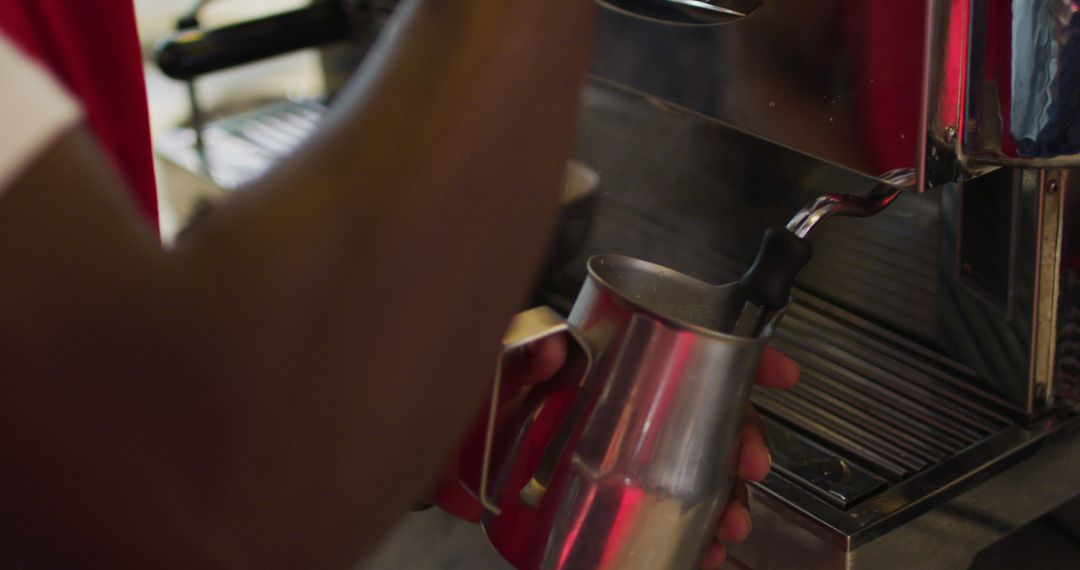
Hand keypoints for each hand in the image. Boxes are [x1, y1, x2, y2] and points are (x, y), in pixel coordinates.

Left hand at [432, 337, 798, 569]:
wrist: (428, 445)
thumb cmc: (462, 396)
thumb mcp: (491, 365)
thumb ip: (519, 357)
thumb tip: (559, 352)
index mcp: (606, 365)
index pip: (684, 348)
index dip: (737, 359)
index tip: (780, 373)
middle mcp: (620, 407)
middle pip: (703, 415)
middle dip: (743, 439)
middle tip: (752, 463)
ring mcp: (614, 453)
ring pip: (690, 470)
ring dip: (723, 496)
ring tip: (730, 523)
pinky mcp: (600, 496)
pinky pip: (658, 511)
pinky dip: (687, 534)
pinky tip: (701, 549)